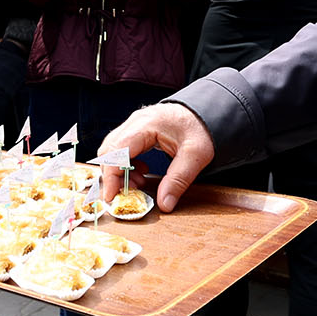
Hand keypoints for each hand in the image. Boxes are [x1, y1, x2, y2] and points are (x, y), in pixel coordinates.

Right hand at [97, 103, 214, 211]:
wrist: (207, 110)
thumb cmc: (201, 127)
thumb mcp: (195, 156)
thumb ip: (178, 180)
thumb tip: (164, 204)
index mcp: (145, 125)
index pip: (116, 152)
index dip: (110, 176)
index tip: (112, 197)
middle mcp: (135, 122)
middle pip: (109, 151)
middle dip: (112, 176)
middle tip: (126, 194)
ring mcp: (134, 124)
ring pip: (113, 150)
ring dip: (119, 171)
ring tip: (138, 185)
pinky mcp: (137, 130)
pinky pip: (121, 149)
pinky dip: (126, 164)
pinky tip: (142, 172)